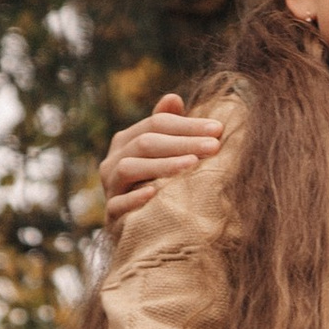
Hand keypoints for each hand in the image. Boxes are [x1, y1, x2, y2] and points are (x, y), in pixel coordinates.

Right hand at [100, 91, 226, 230]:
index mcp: (127, 141)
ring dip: (163, 165)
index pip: (156, 123)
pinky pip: (118, 204)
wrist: (137, 231)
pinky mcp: (111, 215)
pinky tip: (154, 192)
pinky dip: (135, 198)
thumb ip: (168, 128)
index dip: (188, 124)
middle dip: (183, 142)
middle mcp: (114, 161)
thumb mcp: (163, 155)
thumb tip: (173, 97)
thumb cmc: (156, 184)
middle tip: (214, 146)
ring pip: (130, 168)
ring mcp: (110, 187)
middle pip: (146, 143)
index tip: (219, 129)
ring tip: (193, 164)